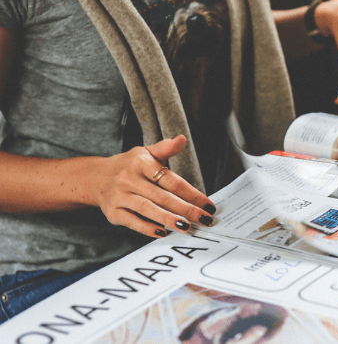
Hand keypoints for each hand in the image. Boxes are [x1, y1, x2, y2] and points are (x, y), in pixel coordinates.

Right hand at [90, 135, 215, 237]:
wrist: (95, 177)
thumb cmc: (129, 166)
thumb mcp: (146, 152)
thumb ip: (165, 148)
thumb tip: (181, 139)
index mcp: (141, 163)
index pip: (172, 181)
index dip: (192, 194)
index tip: (208, 205)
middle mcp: (129, 179)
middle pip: (163, 197)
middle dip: (186, 210)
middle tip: (204, 219)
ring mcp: (120, 196)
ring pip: (148, 209)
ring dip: (169, 219)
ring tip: (186, 227)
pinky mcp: (113, 212)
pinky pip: (132, 221)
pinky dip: (147, 228)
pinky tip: (163, 232)